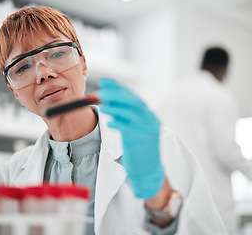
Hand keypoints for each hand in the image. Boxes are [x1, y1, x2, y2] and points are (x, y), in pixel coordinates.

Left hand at [99, 78, 163, 198]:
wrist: (149, 169)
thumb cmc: (138, 148)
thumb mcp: (132, 128)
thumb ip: (123, 115)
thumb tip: (106, 101)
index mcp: (149, 114)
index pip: (133, 96)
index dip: (118, 88)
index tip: (104, 82)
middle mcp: (150, 120)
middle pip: (133, 102)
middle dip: (115, 95)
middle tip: (100, 93)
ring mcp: (148, 130)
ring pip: (130, 113)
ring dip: (114, 108)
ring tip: (102, 106)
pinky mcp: (142, 141)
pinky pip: (128, 129)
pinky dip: (117, 123)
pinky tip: (109, 122)